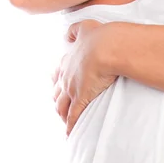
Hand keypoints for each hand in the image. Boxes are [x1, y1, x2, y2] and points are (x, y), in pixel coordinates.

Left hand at [53, 20, 118, 135]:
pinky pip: (73, 117)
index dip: (58, 82)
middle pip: (57, 93)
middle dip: (58, 101)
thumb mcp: (85, 28)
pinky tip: (70, 134)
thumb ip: (75, 30)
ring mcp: (72, 89)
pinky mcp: (81, 99)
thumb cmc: (100, 37)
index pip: (59, 74)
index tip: (59, 87)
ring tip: (66, 122)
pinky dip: (70, 127)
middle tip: (61, 108)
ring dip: (63, 115)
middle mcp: (66, 76)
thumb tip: (67, 34)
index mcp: (68, 60)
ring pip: (61, 106)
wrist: (107, 47)